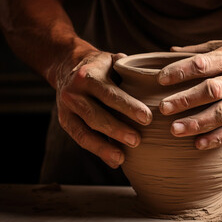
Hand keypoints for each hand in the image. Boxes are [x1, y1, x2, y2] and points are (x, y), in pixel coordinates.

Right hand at [56, 51, 151, 167]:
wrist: (68, 65)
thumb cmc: (101, 66)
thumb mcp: (113, 60)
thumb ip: (130, 72)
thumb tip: (157, 83)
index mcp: (88, 75)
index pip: (109, 93)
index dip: (128, 107)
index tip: (147, 118)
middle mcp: (73, 92)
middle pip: (95, 115)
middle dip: (117, 130)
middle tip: (137, 140)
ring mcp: (66, 108)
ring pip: (84, 131)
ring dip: (104, 147)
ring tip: (122, 158)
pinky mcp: (65, 121)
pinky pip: (81, 139)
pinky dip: (98, 151)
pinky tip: (114, 161)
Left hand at [158, 39, 221, 149]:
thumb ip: (198, 51)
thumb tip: (169, 54)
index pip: (202, 64)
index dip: (180, 72)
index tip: (160, 80)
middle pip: (211, 91)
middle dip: (186, 101)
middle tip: (164, 108)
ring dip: (198, 123)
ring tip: (175, 130)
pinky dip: (217, 137)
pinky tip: (198, 144)